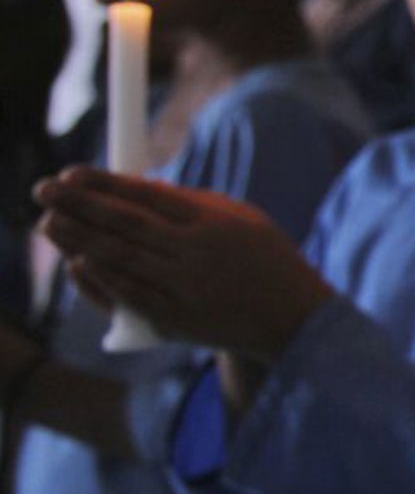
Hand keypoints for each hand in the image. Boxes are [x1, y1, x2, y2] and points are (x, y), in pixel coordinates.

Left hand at [35, 167, 333, 358]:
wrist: (292, 318)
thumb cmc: (266, 259)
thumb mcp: (241, 218)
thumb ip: (192, 203)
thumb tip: (137, 186)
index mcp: (213, 223)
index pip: (147, 197)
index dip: (105, 183)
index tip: (71, 172)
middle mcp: (197, 254)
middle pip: (126, 224)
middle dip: (80, 205)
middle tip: (43, 189)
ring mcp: (185, 289)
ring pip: (122, 259)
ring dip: (79, 239)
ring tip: (48, 223)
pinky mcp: (178, 320)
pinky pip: (132, 296)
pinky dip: (104, 279)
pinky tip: (80, 262)